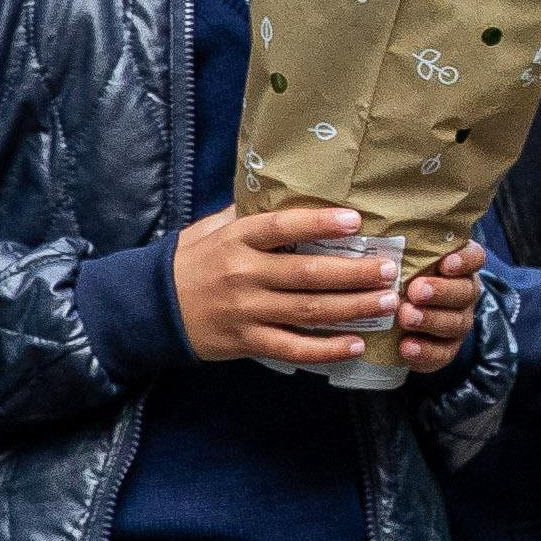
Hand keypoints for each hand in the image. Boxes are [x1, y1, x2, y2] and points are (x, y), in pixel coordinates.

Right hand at [172, 206, 404, 365]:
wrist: (151, 308)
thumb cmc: (190, 262)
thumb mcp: (212, 229)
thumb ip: (247, 214)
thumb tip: (286, 191)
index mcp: (237, 239)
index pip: (283, 227)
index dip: (321, 223)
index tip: (356, 220)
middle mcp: (244, 274)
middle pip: (308, 274)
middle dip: (354, 273)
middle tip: (388, 270)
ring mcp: (247, 311)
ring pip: (308, 311)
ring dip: (352, 308)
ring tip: (387, 303)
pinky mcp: (247, 342)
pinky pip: (293, 348)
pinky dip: (326, 350)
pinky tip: (355, 344)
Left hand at [394, 242, 483, 373]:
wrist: (401, 317)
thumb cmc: (401, 275)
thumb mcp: (403, 255)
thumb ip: (398, 242)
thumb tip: (362, 214)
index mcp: (458, 265)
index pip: (474, 257)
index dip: (464, 260)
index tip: (446, 263)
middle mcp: (464, 292)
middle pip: (464, 291)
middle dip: (440, 291)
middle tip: (415, 290)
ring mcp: (458, 321)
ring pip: (455, 322)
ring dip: (430, 320)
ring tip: (406, 317)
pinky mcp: (446, 348)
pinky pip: (443, 353)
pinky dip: (425, 351)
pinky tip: (407, 347)